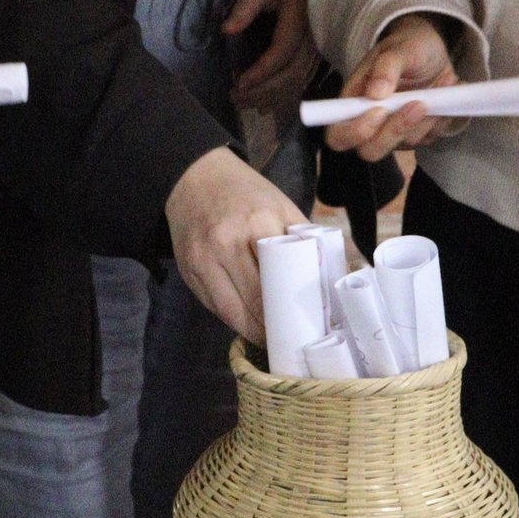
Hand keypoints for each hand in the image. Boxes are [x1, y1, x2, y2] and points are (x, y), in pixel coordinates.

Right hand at [165, 147, 303, 342]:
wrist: (193, 177)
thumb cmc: (246, 192)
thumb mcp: (280, 205)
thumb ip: (302, 238)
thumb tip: (332, 276)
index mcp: (256, 223)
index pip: (275, 282)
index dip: (288, 313)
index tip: (304, 328)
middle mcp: (224, 243)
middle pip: (252, 303)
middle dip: (271, 328)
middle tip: (291, 341)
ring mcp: (201, 259)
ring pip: (229, 311)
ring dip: (251, 331)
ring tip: (270, 340)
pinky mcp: (186, 269)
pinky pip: (212, 304)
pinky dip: (231, 318)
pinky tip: (246, 324)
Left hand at [224, 0, 319, 114]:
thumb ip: (245, 9)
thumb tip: (227, 30)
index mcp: (299, 20)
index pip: (282, 50)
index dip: (262, 70)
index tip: (239, 83)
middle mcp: (313, 40)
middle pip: (291, 73)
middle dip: (263, 90)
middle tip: (236, 98)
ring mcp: (317, 53)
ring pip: (297, 83)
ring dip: (270, 98)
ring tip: (242, 104)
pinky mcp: (314, 62)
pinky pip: (300, 84)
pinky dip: (281, 98)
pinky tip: (263, 107)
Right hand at [324, 13, 463, 161]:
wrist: (432, 52)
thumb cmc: (407, 47)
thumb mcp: (398, 48)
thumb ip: (386, 66)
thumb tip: (375, 93)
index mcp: (353, 103)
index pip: (339, 135)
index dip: (355, 132)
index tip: (379, 111)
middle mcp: (371, 125)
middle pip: (371, 151)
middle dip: (395, 131)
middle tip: (417, 104)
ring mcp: (395, 132)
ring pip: (407, 143)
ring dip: (427, 117)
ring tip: (442, 81)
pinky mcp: (419, 134)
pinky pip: (431, 136)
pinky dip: (442, 116)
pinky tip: (447, 90)